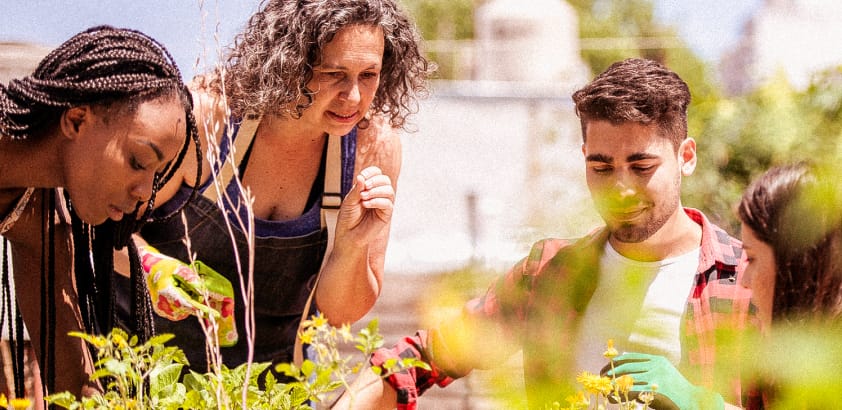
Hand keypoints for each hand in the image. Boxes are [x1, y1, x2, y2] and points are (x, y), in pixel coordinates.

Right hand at [139, 246, 237, 345]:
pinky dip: (183, 305)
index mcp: (166, 292)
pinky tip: (179, 293)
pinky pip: (179, 312)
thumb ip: (190, 278)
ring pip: (184, 311)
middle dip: (195, 301)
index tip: (214, 314)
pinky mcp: (163, 312)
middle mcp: (163, 304)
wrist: (148, 270)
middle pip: (187, 308)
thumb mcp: (178, 268)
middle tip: (189, 287)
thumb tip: (201, 289)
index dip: (202, 309)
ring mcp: (162, 309)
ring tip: (181, 288)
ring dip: (189, 302)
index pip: (187, 304)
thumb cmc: (164, 267)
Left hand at [336, 166, 394, 244]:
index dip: (371, 172)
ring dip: (376, 191)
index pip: (376, 173)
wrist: (348, 235)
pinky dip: (377, 201)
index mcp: (369, 188)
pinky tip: (366, 205)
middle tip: (364, 188)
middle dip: (375, 181)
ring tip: (363, 198)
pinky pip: (388, 204)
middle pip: (385, 180)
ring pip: (389, 191)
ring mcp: (383, 204)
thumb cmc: (348, 218)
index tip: (361, 178)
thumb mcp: (349, 200)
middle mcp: (378, 195)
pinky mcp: (386, 215)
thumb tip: (361, 177)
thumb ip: (356, 189)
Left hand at [600, 353, 723, 409]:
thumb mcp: (664, 371)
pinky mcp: (657, 390)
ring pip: (628, 379)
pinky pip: (633, 391)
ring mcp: (657, 377)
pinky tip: (613, 398)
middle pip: (626, 366)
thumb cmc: (676, 388)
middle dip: (611, 372)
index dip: (614, 362)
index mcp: (657, 359)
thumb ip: (647, 365)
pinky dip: (620, 394)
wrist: (694, 401)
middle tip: (601, 378)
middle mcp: (656, 365)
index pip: (630, 357)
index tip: (604, 368)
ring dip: (613, 384)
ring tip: (605, 389)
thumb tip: (623, 357)